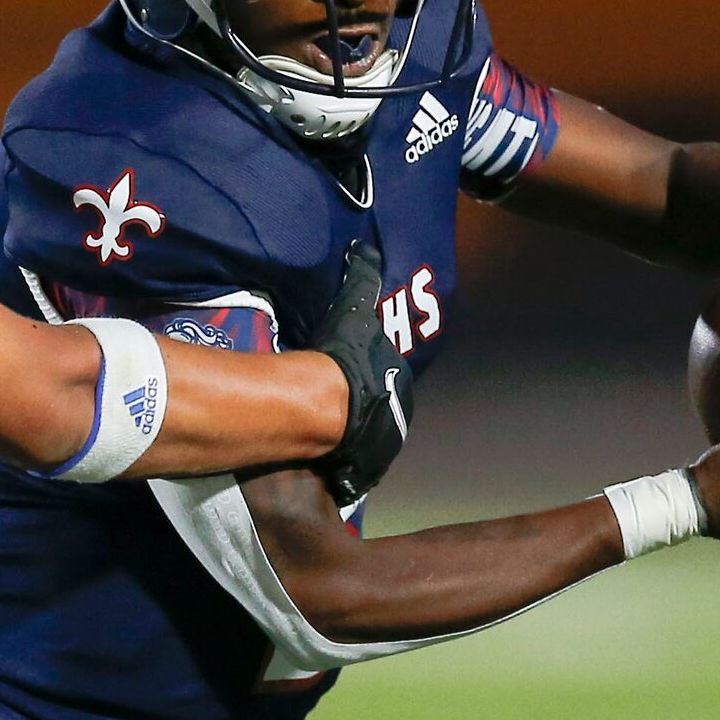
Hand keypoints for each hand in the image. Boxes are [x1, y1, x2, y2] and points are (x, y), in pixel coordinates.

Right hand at [308, 242, 413, 507]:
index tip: (347, 369)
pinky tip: (318, 447)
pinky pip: (349, 461)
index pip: (388, 375)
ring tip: (322, 423)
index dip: (367, 371)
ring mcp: (381, 448)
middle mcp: (399, 418)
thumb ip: (362, 280)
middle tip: (332, 397)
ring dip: (349, 433)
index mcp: (402, 382)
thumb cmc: (345, 357)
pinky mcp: (360, 470)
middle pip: (378, 408)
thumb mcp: (354, 311)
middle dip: (361, 404)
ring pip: (365, 437)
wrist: (326, 406)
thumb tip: (365, 249)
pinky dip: (337, 456)